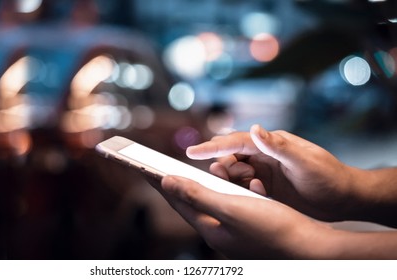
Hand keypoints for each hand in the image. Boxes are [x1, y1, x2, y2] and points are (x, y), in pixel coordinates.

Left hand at [159, 175, 396, 258]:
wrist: (311, 245)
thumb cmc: (273, 227)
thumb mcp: (231, 208)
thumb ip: (197, 195)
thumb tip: (166, 181)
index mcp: (211, 230)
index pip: (178, 203)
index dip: (161, 183)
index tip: (144, 168)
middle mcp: (219, 233)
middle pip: (190, 204)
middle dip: (175, 185)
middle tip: (158, 168)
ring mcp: (234, 232)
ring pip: (208, 204)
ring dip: (196, 187)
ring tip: (183, 173)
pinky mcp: (248, 227)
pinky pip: (227, 205)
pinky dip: (221, 191)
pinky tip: (222, 182)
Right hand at [187, 124, 355, 220]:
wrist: (344, 198)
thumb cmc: (328, 176)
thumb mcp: (304, 161)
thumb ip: (278, 146)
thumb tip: (255, 128)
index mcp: (271, 144)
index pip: (236, 142)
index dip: (213, 146)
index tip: (192, 151)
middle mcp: (264, 155)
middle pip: (231, 157)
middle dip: (223, 165)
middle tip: (227, 176)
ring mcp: (265, 171)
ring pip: (235, 173)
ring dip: (234, 180)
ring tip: (252, 186)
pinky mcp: (266, 187)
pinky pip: (244, 187)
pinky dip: (244, 191)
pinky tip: (259, 195)